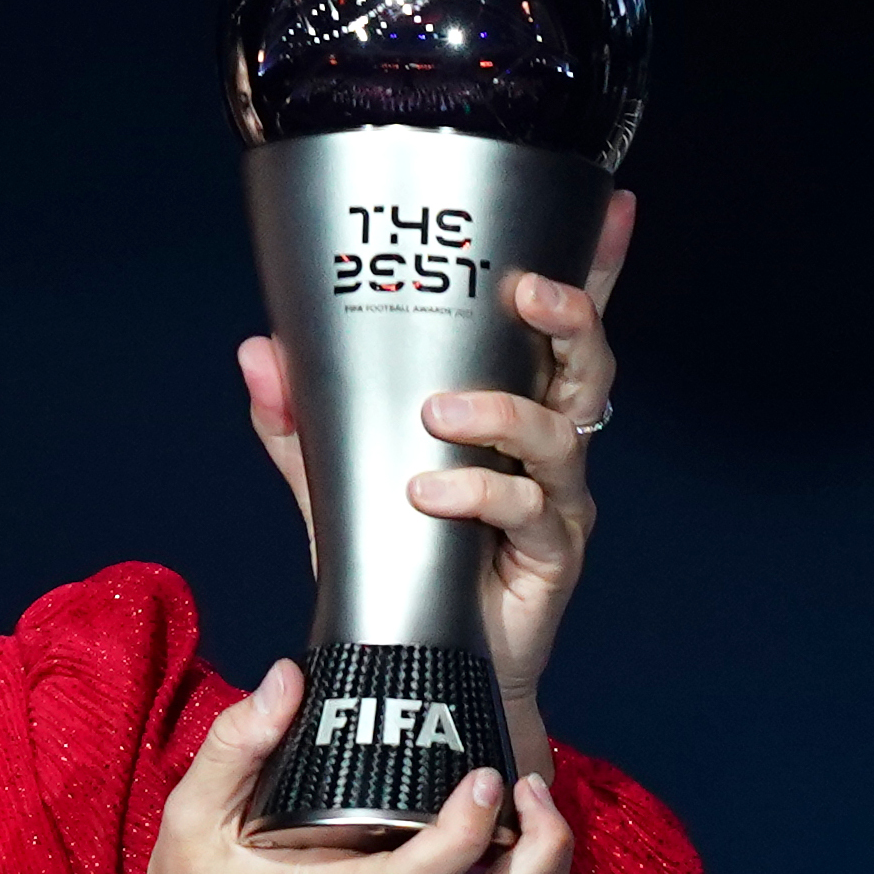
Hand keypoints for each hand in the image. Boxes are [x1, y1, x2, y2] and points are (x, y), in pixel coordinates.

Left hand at [238, 189, 635, 729]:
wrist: (419, 666)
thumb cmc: (399, 564)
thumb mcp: (335, 485)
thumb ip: (300, 423)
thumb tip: (259, 351)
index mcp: (515, 410)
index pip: (559, 331)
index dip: (596, 269)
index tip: (613, 207)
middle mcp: (550, 448)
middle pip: (587, 365)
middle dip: (569, 317)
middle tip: (523, 291)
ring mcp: (559, 502)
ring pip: (559, 434)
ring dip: (502, 412)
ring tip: (439, 414)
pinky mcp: (552, 556)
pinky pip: (529, 510)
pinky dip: (479, 494)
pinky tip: (431, 492)